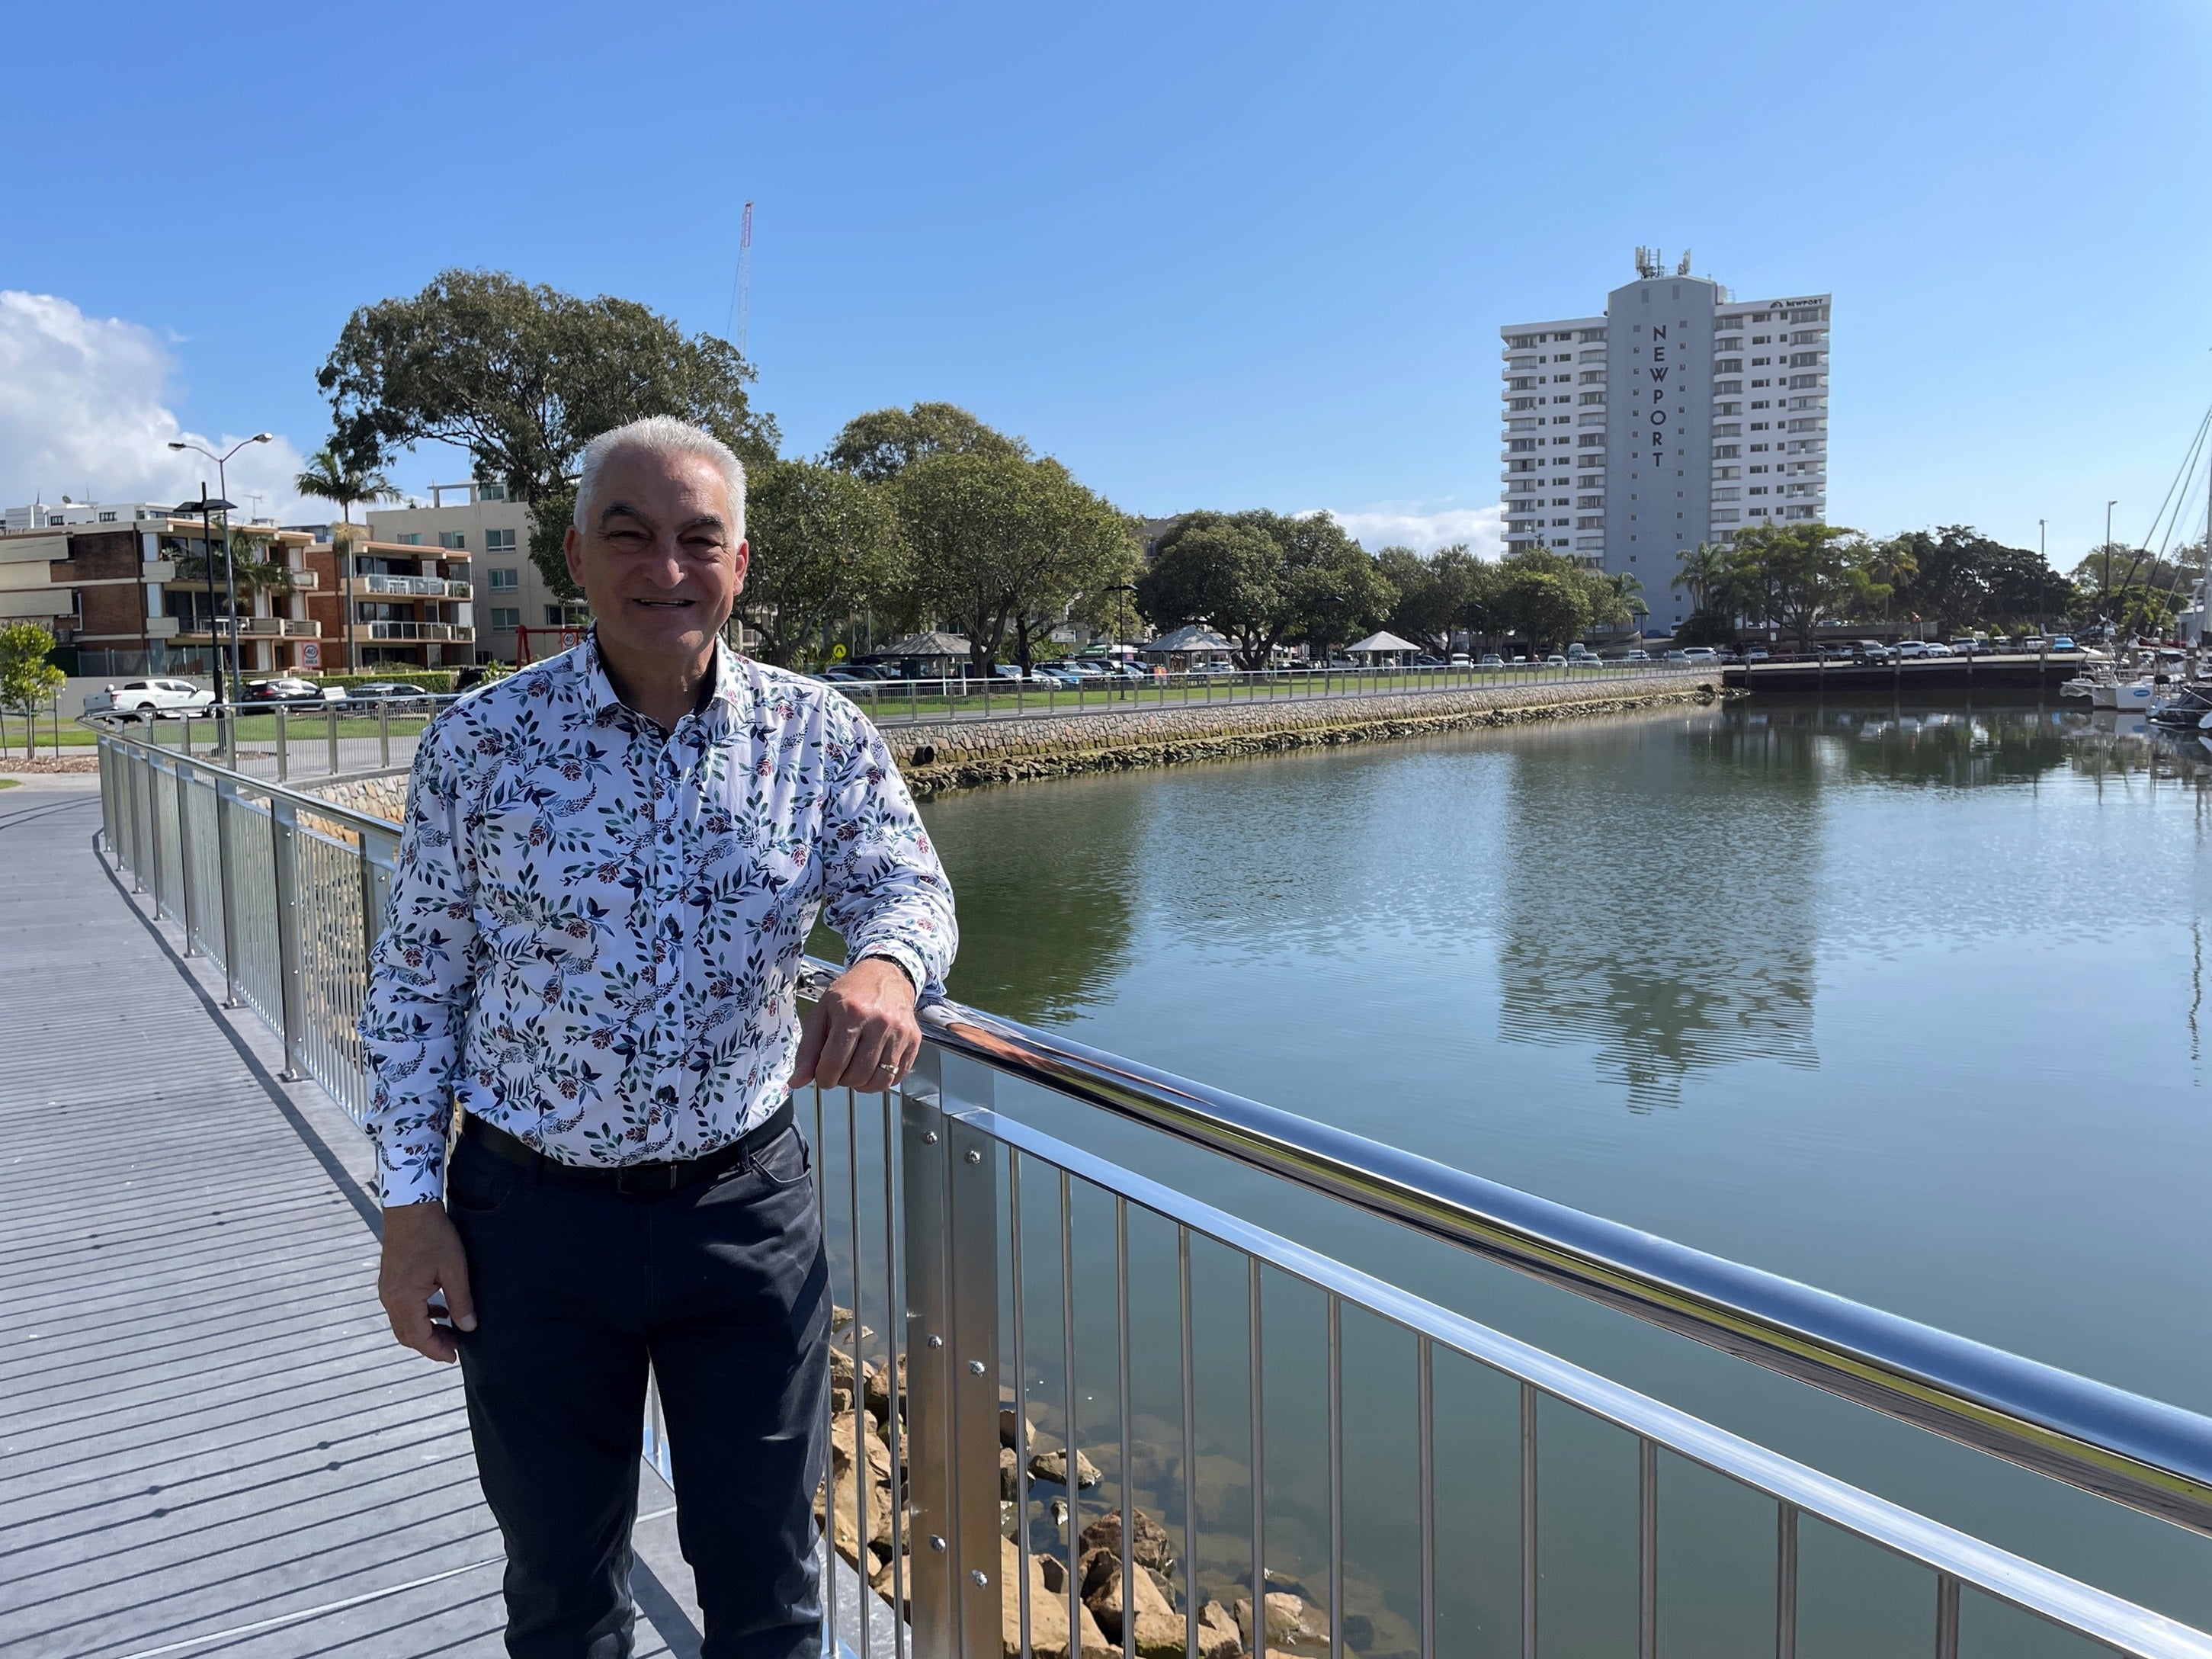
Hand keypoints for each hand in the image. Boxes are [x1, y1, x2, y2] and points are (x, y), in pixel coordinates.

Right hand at [378, 1201, 476, 1363]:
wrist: (409, 1208)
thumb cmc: (433, 1237)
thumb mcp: (454, 1270)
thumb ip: (461, 1301)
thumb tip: (469, 1327)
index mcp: (404, 1299)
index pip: (418, 1338)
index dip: (437, 1350)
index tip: (454, 1357)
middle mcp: (390, 1299)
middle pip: (407, 1335)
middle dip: (431, 1344)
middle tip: (455, 1345)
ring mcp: (387, 1290)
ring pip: (404, 1322)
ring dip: (425, 1330)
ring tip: (451, 1329)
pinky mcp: (390, 1281)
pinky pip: (402, 1308)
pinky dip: (420, 1315)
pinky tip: (440, 1309)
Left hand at [792, 957, 920, 1092]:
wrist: (884, 975)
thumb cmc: (849, 995)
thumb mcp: (821, 1014)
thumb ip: (808, 1050)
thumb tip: (797, 1082)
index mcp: (851, 1013)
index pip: (834, 1063)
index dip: (824, 1078)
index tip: (823, 1074)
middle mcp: (879, 1022)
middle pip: (857, 1075)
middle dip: (842, 1080)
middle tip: (840, 1068)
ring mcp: (900, 1032)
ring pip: (879, 1080)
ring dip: (862, 1084)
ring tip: (855, 1071)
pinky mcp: (914, 1039)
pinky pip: (897, 1076)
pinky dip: (881, 1080)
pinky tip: (872, 1067)